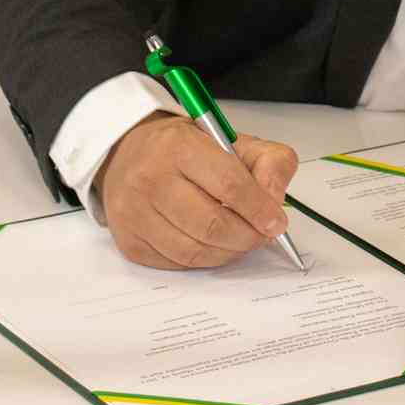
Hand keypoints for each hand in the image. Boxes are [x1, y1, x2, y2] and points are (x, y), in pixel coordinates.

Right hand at [93, 113, 298, 269]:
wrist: (129, 156)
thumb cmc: (184, 150)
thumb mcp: (231, 140)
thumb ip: (268, 162)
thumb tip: (275, 201)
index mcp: (179, 145)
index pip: (228, 184)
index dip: (259, 209)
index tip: (276, 221)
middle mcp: (150, 178)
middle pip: (211, 224)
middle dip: (247, 236)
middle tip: (262, 235)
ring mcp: (134, 213)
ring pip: (195, 251)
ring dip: (228, 252)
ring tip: (240, 239)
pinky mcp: (129, 241)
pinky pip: (178, 263)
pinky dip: (204, 259)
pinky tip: (212, 244)